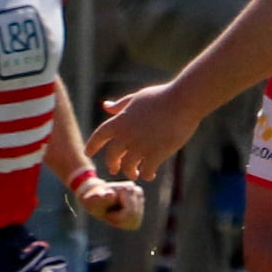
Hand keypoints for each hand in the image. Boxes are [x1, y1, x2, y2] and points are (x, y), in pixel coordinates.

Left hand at [76, 176, 144, 229]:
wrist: (96, 199)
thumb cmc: (93, 200)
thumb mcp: (93, 200)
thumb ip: (100, 197)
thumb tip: (110, 194)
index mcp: (128, 188)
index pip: (129, 212)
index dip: (115, 217)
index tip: (106, 211)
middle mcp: (137, 191)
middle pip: (133, 217)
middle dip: (118, 220)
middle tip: (107, 214)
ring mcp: (140, 199)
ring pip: (135, 221)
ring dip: (120, 223)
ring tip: (111, 214)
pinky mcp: (140, 207)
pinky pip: (134, 223)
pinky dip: (123, 224)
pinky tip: (116, 216)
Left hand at [85, 83, 200, 181]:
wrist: (183, 101)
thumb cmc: (161, 97)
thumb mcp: (136, 98)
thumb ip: (120, 106)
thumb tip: (106, 106)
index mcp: (119, 121)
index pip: (99, 136)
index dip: (92, 145)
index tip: (88, 153)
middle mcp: (126, 136)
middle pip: (112, 155)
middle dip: (112, 164)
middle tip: (114, 169)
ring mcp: (140, 146)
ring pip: (129, 166)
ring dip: (131, 171)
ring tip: (134, 174)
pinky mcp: (156, 153)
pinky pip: (147, 170)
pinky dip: (147, 174)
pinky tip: (149, 175)